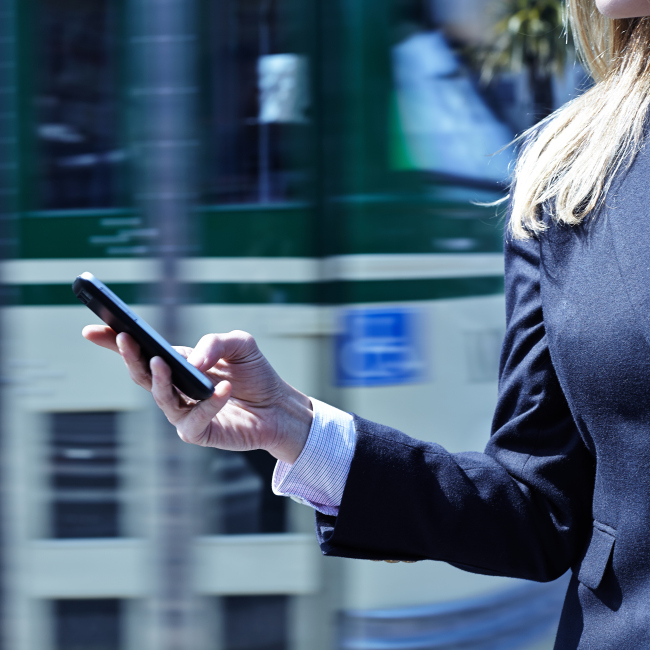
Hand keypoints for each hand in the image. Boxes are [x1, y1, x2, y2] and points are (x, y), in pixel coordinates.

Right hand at [82, 327, 312, 462]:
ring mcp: (185, 412)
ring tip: (162, 360)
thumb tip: (193, 361)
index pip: (141, 353)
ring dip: (159, 379)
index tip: (92, 329)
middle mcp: (176, 389)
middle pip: (143, 374)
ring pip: (161, 399)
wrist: (279, 406)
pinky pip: (194, 420)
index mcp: (179, 365)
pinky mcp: (200, 433)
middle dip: (130, 356)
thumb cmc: (256, 374)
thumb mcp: (240, 344)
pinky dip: (208, 403)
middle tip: (125, 338)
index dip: (115, 342)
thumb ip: (216, 343)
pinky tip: (222, 389)